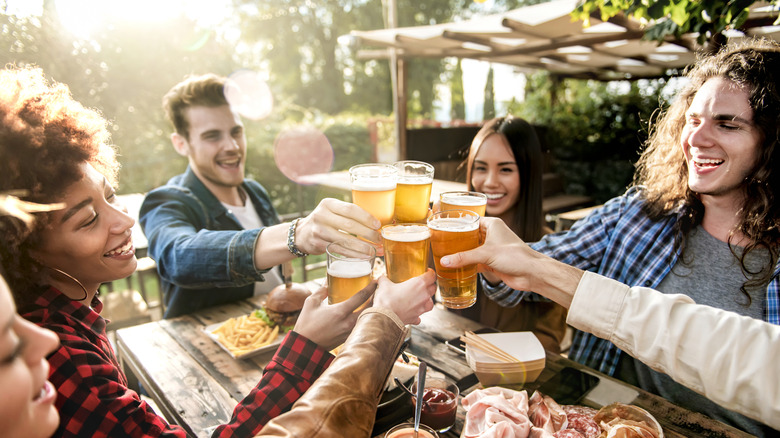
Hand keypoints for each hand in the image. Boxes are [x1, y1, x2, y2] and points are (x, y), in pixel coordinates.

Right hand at [292, 283, 375, 350]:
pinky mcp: (349, 338)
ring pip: (368, 318)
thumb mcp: (311, 303)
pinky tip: (366, 314)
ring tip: (376, 301)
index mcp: (340, 312)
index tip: (376, 282)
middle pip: (370, 308)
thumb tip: (328, 281)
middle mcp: (348, 322)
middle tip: (380, 290)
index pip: (361, 297)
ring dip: (373, 309)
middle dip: (377, 298)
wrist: (305, 346)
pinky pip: (362, 326)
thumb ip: (321, 291)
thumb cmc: (306, 324)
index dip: (370, 288)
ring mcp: (350, 332)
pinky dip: (366, 318)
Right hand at [294, 198, 381, 255]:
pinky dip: (354, 254)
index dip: (366, 217)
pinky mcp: (318, 244)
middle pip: (350, 225)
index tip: (378, 225)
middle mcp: (322, 215)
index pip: (350, 209)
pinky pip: (340, 250)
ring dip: (363, 247)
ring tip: (376, 250)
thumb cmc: (324, 221)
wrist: (301, 234)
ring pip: (346, 240)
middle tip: (380, 239)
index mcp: (328, 204)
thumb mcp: (332, 210)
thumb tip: (376, 223)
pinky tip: (364, 256)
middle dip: (368, 234)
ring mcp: (319, 231)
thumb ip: (348, 213)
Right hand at [372, 269, 436, 324]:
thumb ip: (384, 279)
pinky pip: (420, 315)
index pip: (432, 275)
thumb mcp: (384, 285)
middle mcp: (424, 295)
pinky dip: (417, 314)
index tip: (427, 272)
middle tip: (422, 284)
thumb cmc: (387, 299)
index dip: (430, 272)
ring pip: (430, 302)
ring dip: (426, 300)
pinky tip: (411, 312)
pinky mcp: (416, 317)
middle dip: (430, 285)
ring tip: (419, 299)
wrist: (384, 317)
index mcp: (419, 284)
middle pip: (433, 288)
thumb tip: (381, 278)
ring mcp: (422, 308)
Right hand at [439, 217, 580, 307]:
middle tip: (440, 242)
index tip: (443, 226)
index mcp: (492, 224)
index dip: (457, 223)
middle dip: (456, 240)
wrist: (531, 274)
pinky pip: (475, 261)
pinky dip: (467, 264)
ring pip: (472, 249)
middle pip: (469, 235)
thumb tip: (445, 261)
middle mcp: (492, 235)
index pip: (470, 220)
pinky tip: (455, 268)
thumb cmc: (515, 256)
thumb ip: (464, 257)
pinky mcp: (492, 261)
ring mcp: (492, 248)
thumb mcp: (486, 254)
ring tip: (444, 254)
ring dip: (461, 253)